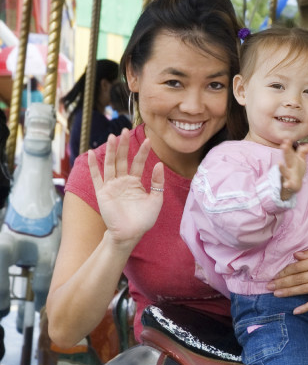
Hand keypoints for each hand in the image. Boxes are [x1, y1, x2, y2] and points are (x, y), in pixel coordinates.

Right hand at [87, 129, 164, 250]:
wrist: (130, 234)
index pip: (139, 162)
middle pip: (122, 159)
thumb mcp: (156, 199)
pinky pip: (96, 177)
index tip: (148, 140)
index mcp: (136, 182)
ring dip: (110, 151)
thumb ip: (157, 182)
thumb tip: (159, 164)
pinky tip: (90, 153)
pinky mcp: (102, 192)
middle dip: (124, 145)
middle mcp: (123, 181)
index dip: (143, 152)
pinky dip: (93, 165)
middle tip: (125, 130)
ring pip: (110, 164)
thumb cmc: (144, 219)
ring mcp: (111, 186)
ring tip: (112, 137)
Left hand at [267, 243, 307, 313]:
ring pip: (305, 289)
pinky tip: (296, 311)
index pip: (299, 266)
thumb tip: (295, 256)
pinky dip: (306, 307)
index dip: (286, 271)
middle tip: (269, 286)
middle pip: (299, 278)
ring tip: (276, 294)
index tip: (275, 275)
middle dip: (283, 282)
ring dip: (289, 292)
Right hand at [279, 140, 307, 200]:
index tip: (287, 139)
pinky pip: (289, 184)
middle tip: (283, 145)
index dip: (288, 146)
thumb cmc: (296, 170)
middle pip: (288, 159)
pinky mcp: (290, 184)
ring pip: (285, 171)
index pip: (290, 152)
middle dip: (286, 152)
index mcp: (292, 161)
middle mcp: (289, 167)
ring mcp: (289, 175)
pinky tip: (286, 184)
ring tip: (279, 163)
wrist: (295, 185)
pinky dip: (287, 184)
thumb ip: (303, 152)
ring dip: (282, 168)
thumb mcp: (300, 160)